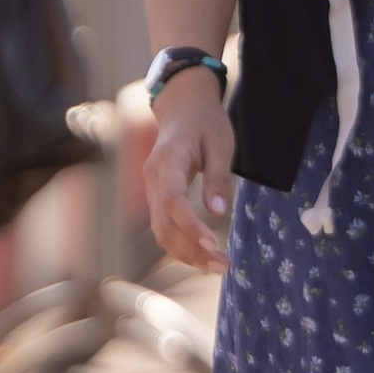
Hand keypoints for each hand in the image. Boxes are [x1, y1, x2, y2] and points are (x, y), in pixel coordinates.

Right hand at [145, 76, 234, 269]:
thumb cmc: (205, 122)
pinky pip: (163, 225)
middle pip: (163, 224)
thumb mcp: (221, 143)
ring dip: (186, 253)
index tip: (213, 243)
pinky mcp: (156, 195)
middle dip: (191, 250)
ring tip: (216, 266)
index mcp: (168, 160)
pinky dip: (180, 244)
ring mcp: (151, 188)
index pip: (172, 201)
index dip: (190, 226)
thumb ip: (218, 178)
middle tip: (222, 265)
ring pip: (160, 230)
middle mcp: (152, 178)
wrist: (183, 107)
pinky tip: (202, 254)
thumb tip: (219, 213)